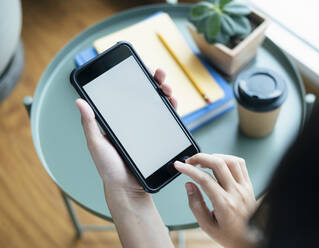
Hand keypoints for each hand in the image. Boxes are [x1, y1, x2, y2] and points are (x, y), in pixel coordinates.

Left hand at [76, 68, 175, 197]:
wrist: (127, 188)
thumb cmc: (108, 168)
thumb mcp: (96, 144)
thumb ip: (89, 124)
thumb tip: (79, 101)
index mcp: (118, 120)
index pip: (127, 95)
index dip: (134, 80)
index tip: (139, 68)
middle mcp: (134, 122)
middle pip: (146, 96)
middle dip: (155, 82)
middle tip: (159, 75)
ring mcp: (147, 129)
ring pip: (158, 106)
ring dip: (165, 93)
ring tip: (167, 88)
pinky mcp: (158, 138)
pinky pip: (167, 121)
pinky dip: (171, 110)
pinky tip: (172, 103)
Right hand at [174, 154, 257, 247]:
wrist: (251, 239)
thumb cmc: (229, 234)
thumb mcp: (206, 225)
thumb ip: (195, 204)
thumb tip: (189, 184)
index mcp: (224, 204)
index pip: (204, 179)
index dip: (188, 170)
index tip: (179, 166)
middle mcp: (236, 193)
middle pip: (218, 164)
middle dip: (200, 157)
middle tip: (190, 161)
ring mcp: (244, 187)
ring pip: (230, 160)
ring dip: (214, 156)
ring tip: (204, 162)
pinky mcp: (249, 185)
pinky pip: (240, 164)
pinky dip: (228, 159)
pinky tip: (219, 163)